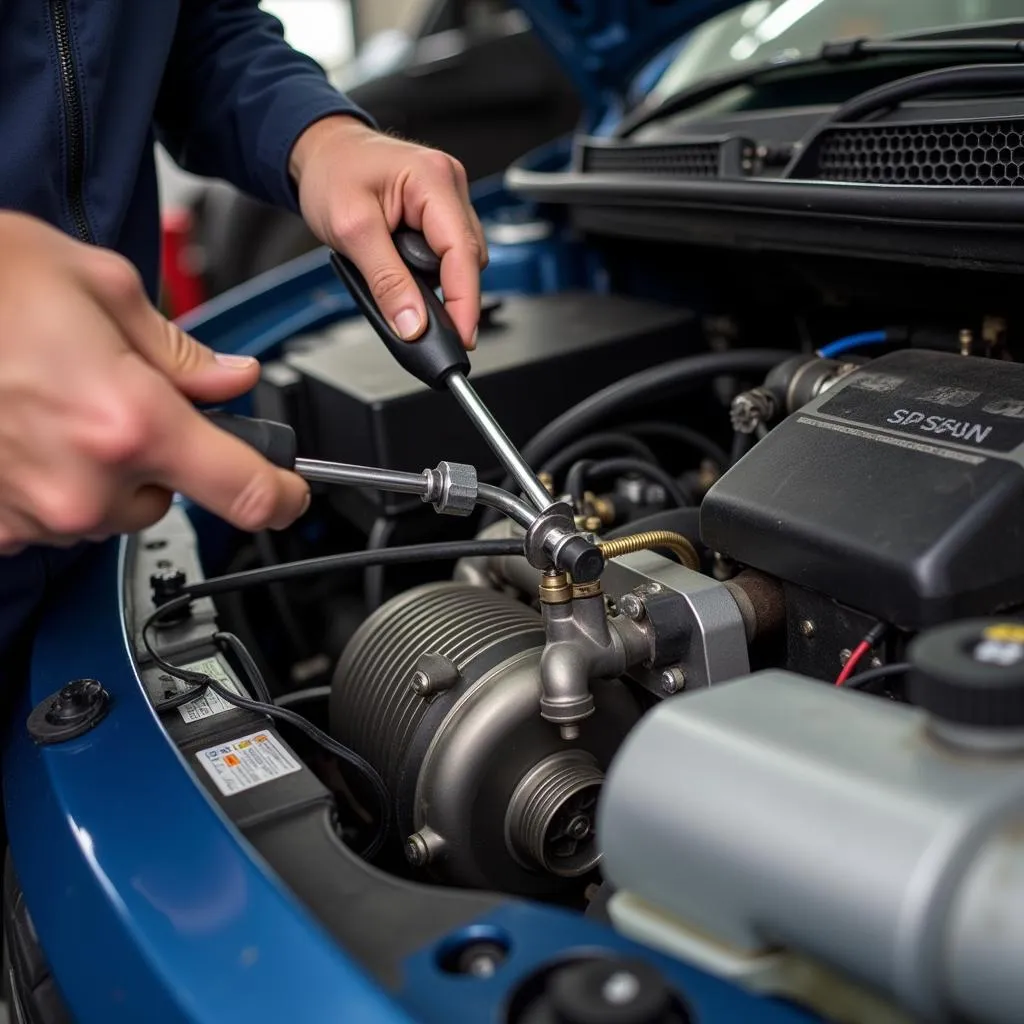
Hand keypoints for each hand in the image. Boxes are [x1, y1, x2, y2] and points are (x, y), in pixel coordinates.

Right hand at [0, 212, 309, 554]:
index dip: (283, 495)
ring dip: (106, 467)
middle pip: (173, 495)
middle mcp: (85, 484)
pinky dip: (55, 478)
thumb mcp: (100, 288)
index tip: (293, 494)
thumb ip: (181, 351)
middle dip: (165, 453)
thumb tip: (231, 379)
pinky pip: (55, 513)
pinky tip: (26, 427)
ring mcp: (33, 514)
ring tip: (58, 401)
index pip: (247, 491)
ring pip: (113, 507)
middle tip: (120, 395)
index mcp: (129, 422)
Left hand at [290, 116, 487, 348]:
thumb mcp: (351, 232)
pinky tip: (406, 270)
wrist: (322, 151)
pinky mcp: (441, 212)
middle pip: (469, 258)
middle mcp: (450, 184)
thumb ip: (386, 281)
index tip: (461, 336)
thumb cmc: (331, 173)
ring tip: (399, 283)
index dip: (465, 301)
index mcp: (433, 179)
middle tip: (423, 325)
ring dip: (436, 281)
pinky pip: (448, 253)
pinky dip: (429, 271)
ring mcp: (449, 198)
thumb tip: (413, 324)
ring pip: (461, 259)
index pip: (463, 252)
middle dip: (451, 294)